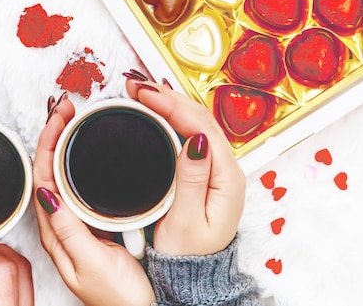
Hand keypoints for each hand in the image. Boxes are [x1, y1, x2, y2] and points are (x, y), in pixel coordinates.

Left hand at [33, 94, 154, 305]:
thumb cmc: (116, 297)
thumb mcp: (91, 263)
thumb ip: (68, 230)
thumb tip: (46, 193)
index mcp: (55, 230)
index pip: (42, 176)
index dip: (47, 141)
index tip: (59, 116)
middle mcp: (60, 223)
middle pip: (48, 169)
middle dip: (53, 133)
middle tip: (66, 107)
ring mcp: (75, 222)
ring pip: (61, 174)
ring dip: (64, 143)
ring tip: (74, 119)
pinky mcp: (90, 223)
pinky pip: (77, 184)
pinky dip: (78, 160)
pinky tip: (88, 151)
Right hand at [126, 79, 245, 255]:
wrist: (192, 275)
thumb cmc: (188, 255)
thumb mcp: (186, 221)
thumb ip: (191, 179)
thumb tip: (195, 140)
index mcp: (226, 179)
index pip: (201, 127)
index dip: (172, 105)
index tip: (145, 94)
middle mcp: (225, 169)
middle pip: (199, 119)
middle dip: (168, 97)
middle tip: (136, 87)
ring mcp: (215, 169)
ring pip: (195, 123)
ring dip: (169, 104)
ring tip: (142, 93)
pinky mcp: (203, 172)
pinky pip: (190, 135)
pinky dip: (171, 119)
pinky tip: (156, 112)